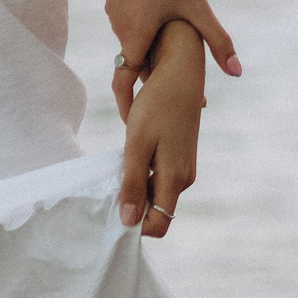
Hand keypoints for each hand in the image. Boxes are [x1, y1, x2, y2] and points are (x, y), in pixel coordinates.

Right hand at [106, 0, 239, 117]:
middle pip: (135, 63)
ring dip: (149, 53)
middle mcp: (118, 26)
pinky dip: (144, 32)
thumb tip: (237, 73)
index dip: (134, 105)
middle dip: (154, 79)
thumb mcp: (198, 7)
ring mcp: (114, 10)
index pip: (126, 83)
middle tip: (178, 95)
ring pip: (132, 41)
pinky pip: (129, 23)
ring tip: (172, 65)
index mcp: (133, 35)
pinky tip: (163, 31)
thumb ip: (217, 42)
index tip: (138, 126)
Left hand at [117, 20, 203, 236]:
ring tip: (122, 160)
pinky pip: (160, 178)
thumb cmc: (156, 105)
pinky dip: (144, 173)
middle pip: (156, 211)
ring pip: (157, 194)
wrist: (181, 72)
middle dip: (133, 205)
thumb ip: (132, 184)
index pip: (158, 225)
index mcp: (175, 179)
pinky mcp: (182, 157)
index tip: (113, 208)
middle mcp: (184, 179)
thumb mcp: (136, 144)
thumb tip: (128, 223)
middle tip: (112, 180)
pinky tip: (134, 152)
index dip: (135, 225)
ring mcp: (185, 168)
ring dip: (137, 186)